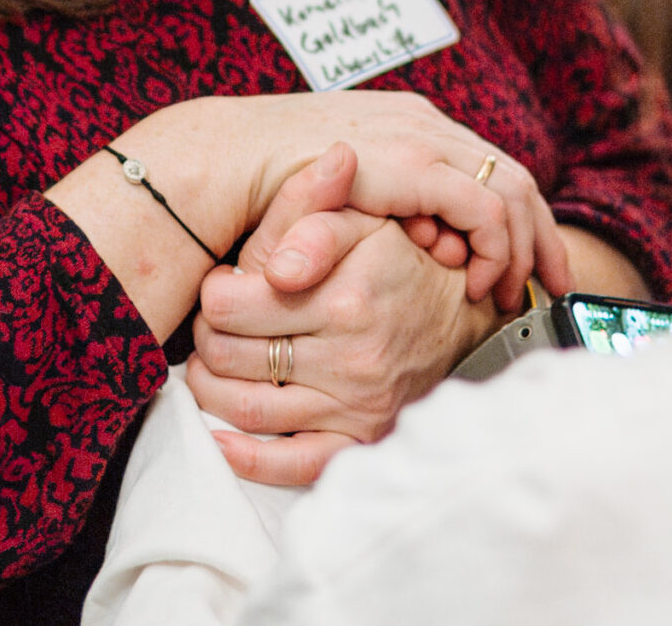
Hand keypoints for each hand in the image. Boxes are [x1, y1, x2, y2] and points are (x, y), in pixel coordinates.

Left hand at [187, 214, 496, 486]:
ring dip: (211, 388)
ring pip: (245, 408)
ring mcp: (355, 405)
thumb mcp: (359, 219)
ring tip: (216, 364)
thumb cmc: (397, 260)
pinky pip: (293, 465)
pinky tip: (220, 442)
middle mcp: (349, 357)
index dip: (213, 293)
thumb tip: (298, 206)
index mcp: (343, 297)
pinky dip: (248, 459)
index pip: (228, 306)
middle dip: (208, 338)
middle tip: (218, 323)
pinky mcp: (360, 440)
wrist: (463, 319)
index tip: (225, 285)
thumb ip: (312, 206)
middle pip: (227, 356)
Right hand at [238, 127, 569, 311]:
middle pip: (516, 175)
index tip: (537, 262)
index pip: (493, 165)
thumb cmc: (269, 183)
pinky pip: (484, 208)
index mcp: (412, 122)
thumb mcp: (345, 194)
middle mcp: (426, 122)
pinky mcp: (413, 164)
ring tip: (509, 293)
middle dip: (542, 236)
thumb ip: (391, 206)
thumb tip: (434, 239)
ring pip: (512, 191)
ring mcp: (422, 138)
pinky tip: (475, 282)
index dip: (525, 218)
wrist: (228, 159)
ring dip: (520, 248)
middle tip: (553, 284)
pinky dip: (492, 247)